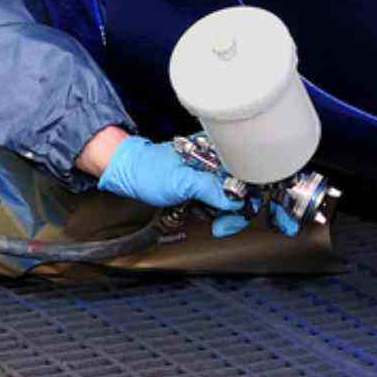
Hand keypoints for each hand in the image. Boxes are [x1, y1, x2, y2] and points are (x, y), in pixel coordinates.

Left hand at [93, 135, 249, 236]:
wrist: (129, 174)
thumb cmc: (148, 170)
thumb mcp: (180, 181)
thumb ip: (209, 189)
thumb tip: (234, 201)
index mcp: (217, 150)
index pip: (247, 174)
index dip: (247, 197)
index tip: (238, 215)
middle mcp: (218, 159)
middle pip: (242, 188)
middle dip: (233, 210)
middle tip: (221, 226)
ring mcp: (210, 172)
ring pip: (230, 196)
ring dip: (219, 212)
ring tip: (201, 213)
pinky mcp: (203, 183)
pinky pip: (217, 199)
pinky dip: (210, 210)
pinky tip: (198, 210)